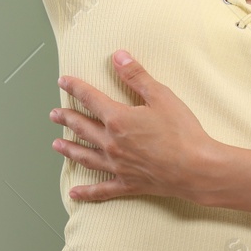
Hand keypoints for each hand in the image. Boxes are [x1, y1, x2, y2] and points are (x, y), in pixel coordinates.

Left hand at [52, 50, 219, 201]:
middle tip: (53, 114)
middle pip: (82, 127)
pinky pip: (102, 189)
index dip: (75, 88)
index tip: (63, 81)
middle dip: (66, 118)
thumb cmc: (182, 132)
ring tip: (56, 145)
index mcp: (118, 119)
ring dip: (69, 149)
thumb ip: (137, 76)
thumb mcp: (161, 96)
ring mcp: (117, 165)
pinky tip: (74, 193)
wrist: (197, 168)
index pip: (90, 99)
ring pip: (85, 156)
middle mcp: (111, 143)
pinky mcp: (127, 183)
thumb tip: (118, 57)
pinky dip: (86, 192)